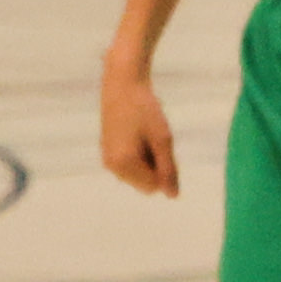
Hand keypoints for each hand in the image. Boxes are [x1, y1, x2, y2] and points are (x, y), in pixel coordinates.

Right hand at [99, 57, 178, 197]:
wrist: (122, 85)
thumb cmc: (145, 109)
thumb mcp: (163, 139)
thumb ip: (169, 169)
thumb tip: (173, 196)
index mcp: (124, 164)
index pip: (153, 186)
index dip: (164, 169)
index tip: (162, 145)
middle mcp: (112, 167)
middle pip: (145, 184)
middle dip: (155, 167)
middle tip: (154, 139)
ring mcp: (107, 161)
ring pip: (138, 176)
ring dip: (147, 161)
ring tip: (144, 135)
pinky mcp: (107, 153)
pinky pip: (130, 167)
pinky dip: (139, 156)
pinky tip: (136, 134)